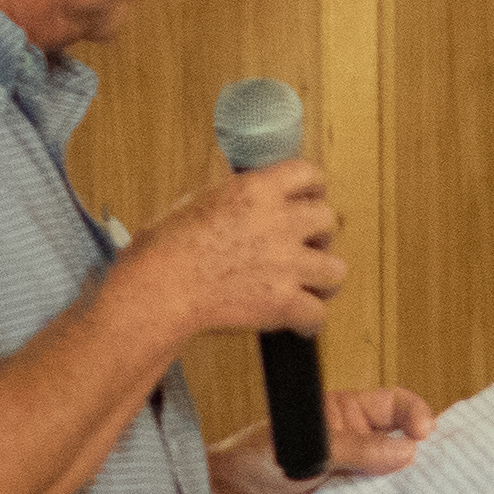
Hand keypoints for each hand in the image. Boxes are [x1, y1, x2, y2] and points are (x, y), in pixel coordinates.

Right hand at [127, 161, 348, 341]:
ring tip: (309, 284)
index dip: (313, 188)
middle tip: (304, 246)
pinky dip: (309, 319)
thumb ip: (234, 198)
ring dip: (323, 277)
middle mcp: (278, 223)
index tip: (311, 198)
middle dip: (318, 234)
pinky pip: (318, 313)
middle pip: (328, 220)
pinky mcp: (283, 301)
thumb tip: (248, 198)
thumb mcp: (195, 201)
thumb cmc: (162, 249)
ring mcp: (286, 263)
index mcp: (255, 192)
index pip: (308, 174)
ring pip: (336, 268)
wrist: (157, 289)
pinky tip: (298, 319)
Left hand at [208, 386, 431, 493]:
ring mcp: (354, 478)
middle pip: (403, 444)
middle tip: (436, 472)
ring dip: (406, 490)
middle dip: (421, 456)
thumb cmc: (252, 462)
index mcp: (345, 414)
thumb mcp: (306, 447)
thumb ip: (355, 449)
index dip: (414, 414)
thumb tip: (406, 452)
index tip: (423, 434)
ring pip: (394, 480)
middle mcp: (356, 444)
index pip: (394, 405)